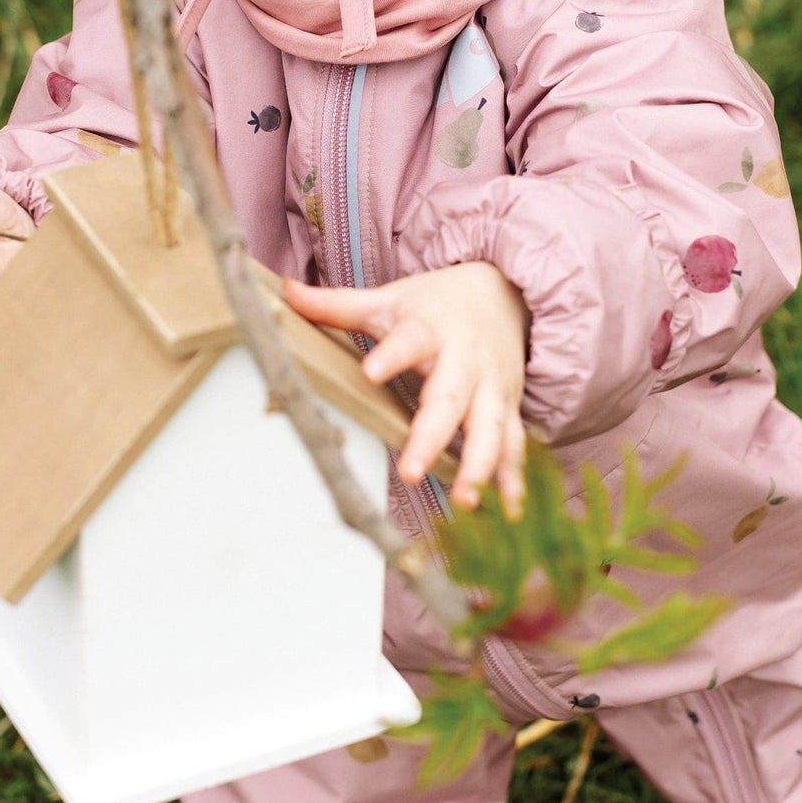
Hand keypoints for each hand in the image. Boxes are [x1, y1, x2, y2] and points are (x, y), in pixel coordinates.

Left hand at [284, 262, 530, 515]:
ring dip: (480, 465)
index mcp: (431, 330)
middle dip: (432, 436)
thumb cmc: (436, 304)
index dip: (391, 356)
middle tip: (411, 472)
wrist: (503, 292)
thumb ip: (338, 305)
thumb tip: (286, 291)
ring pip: (490, 428)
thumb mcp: (389, 300)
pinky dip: (515, 478)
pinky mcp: (509, 407)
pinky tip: (510, 510)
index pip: (410, 341)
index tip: (370, 372)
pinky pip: (515, 445)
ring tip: (465, 500)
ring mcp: (492, 386)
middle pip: (450, 398)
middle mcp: (466, 360)